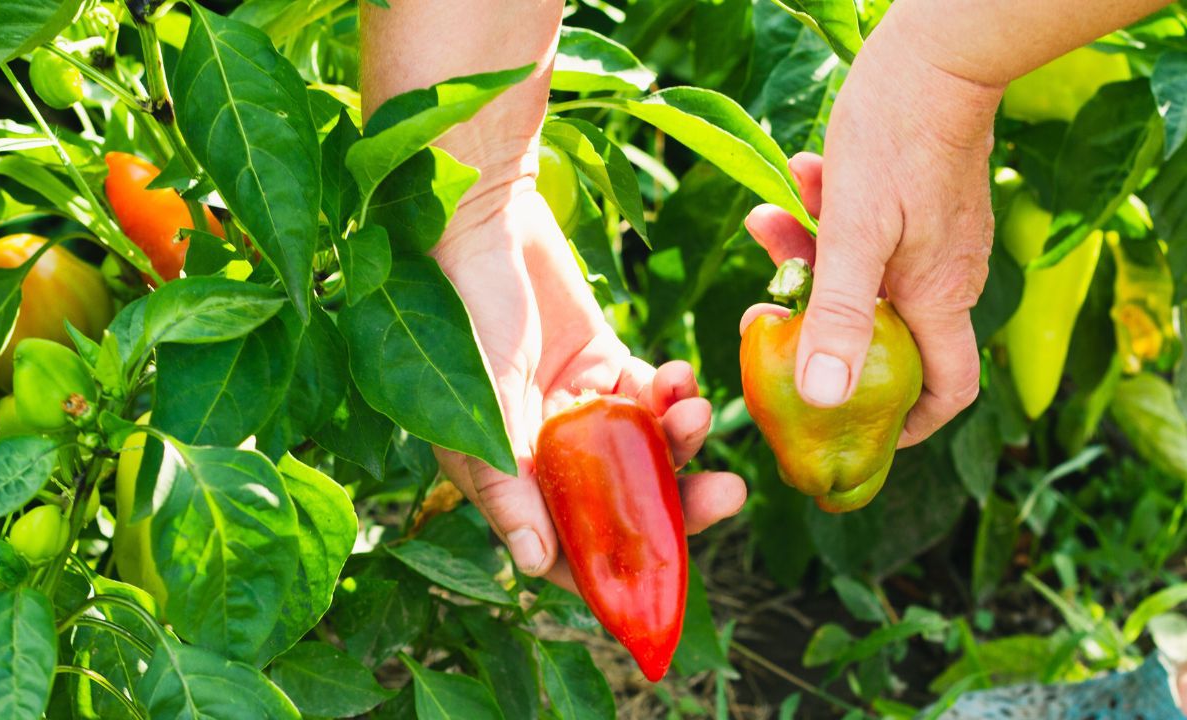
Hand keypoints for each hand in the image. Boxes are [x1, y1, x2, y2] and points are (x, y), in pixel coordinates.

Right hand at [432, 187, 745, 588]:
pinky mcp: (603, 361)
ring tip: (697, 412)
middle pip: (619, 502)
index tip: (667, 572)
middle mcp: (541, 449)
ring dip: (681, 441)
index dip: (611, 568)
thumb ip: (508, 482)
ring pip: (645, 450)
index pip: (562, 545)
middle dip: (676, 505)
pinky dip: (672, 393)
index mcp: (504, 472)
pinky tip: (677, 376)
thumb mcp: (479, 402)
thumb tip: (535, 565)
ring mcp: (576, 406)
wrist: (481, 218)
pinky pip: (652, 396)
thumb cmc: (461, 309)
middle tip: (724, 496)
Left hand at [743, 20, 1003, 445]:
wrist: (933, 54)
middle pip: (879, 330)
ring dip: (807, 253)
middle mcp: (942, 277)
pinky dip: (823, 216)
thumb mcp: (853, 234)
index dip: (910, 423)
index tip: (861, 434)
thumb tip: (827, 397)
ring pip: (858, 272)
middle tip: (767, 308)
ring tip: (767, 221)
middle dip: (817, 320)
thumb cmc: (898, 138)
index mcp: (939, 297)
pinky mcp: (916, 204)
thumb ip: (840, 315)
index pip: (946, 390)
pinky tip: (799, 179)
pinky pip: (861, 230)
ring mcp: (930, 240)